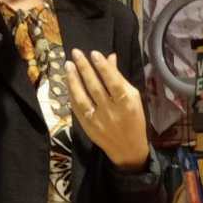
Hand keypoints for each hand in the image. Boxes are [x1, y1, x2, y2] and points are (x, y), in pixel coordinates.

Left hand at [65, 49, 149, 169]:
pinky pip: (77, 108)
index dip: (103, 67)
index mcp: (126, 103)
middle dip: (84, 68)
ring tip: (68, 65)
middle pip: (95, 87)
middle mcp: (111, 112)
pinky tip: (68, 82)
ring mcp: (97, 120)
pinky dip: (72, 94)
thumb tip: (110, 57)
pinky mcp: (87, 126)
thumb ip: (119, 78)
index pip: (113, 82)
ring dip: (74, 80)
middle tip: (76, 53)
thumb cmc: (133, 119)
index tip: (93, 53)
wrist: (128, 149)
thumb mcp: (133, 98)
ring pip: (82, 97)